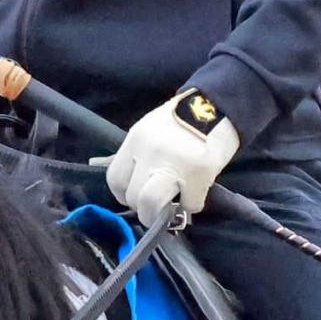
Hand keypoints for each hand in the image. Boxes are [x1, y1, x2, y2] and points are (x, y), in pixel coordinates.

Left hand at [104, 91, 240, 224]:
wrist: (219, 105)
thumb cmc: (181, 119)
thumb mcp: (148, 130)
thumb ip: (131, 153)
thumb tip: (101, 168)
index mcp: (135, 140)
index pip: (114, 179)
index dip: (123, 194)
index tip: (136, 195)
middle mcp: (150, 152)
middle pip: (132, 197)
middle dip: (143, 208)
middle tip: (155, 206)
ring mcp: (175, 164)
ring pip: (152, 204)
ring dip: (160, 215)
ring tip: (170, 210)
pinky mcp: (200, 174)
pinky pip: (189, 205)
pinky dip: (192, 204)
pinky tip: (196, 193)